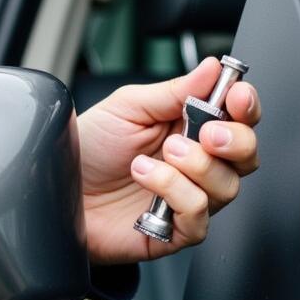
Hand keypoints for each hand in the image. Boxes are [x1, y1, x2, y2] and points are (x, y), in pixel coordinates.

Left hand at [77, 57, 260, 263]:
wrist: (53, 188)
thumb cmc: (87, 150)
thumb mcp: (126, 108)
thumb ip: (173, 91)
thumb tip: (213, 68)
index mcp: (188, 128)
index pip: (239, 118)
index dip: (246, 107)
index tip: (238, 96)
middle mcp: (195, 165)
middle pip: (246, 155)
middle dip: (235, 140)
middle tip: (206, 132)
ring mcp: (186, 198)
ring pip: (227, 186)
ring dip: (193, 166)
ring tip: (155, 156)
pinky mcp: (173, 230)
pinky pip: (198, 216)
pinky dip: (174, 192)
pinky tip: (145, 178)